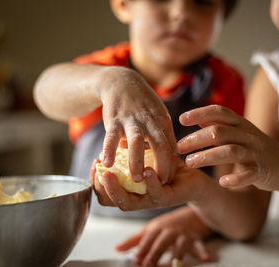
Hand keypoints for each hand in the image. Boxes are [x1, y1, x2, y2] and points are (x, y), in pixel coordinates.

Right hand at [89, 157, 207, 210]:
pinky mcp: (168, 198)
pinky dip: (150, 183)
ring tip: (110, 175)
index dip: (96, 179)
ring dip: (117, 189)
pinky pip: (156, 193)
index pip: (104, 192)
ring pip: (128, 203)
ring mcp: (152, 200)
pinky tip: (146, 171)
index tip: (95, 161)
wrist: (196, 181)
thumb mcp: (151, 157)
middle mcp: (137, 198)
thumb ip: (135, 152)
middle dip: (101, 187)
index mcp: (130, 191)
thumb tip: (118, 139)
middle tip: (97, 170)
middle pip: (110, 201)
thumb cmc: (170, 169)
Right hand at [99, 67, 176, 183]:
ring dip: (137, 162)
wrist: (121, 82)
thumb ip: (163, 136)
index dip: (170, 165)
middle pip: (160, 145)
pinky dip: (109, 150)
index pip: (171, 147)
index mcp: (163, 122)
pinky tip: (107, 163)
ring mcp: (132, 120)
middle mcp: (150, 121)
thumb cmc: (142, 105)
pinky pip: (112, 136)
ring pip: (137, 141)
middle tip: (158, 184)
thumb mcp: (158, 117)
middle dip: (160, 166)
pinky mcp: (114, 119)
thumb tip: (171, 158)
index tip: (168, 180)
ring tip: (135, 180)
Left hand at [116, 207, 211, 266]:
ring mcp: (183, 234)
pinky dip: (202, 252)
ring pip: (180, 246)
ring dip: (176, 256)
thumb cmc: (167, 225)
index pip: (147, 239)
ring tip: (173, 265)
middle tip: (148, 266)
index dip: (141, 250)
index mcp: (156, 228)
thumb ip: (134, 241)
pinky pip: (199, 245)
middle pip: (161, 243)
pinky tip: (204, 258)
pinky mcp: (195, 238)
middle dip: (155, 255)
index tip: (135, 260)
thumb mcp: (150, 230)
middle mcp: (169, 230)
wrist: (190, 215)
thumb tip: (116, 249)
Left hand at [177, 105, 278, 190]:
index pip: (220, 112)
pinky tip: (222, 182)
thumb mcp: (240, 133)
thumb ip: (220, 126)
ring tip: (189, 162)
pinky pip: (248, 174)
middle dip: (196, 138)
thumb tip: (198, 118)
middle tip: (178, 147)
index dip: (200, 113)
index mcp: (241, 125)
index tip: (181, 119)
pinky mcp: (261, 172)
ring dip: (207, 156)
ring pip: (230, 151)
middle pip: (220, 132)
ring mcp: (255, 153)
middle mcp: (248, 136)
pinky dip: (236, 179)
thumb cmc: (256, 148)